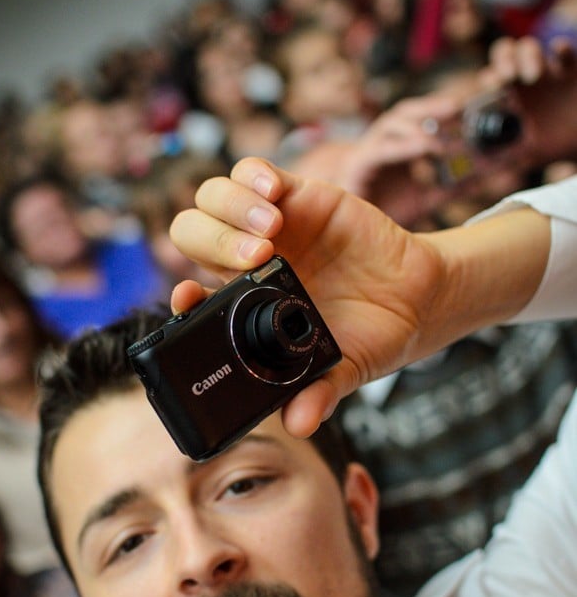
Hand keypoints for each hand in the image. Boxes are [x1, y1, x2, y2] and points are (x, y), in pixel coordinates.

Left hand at [170, 156, 447, 436]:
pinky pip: (252, 171)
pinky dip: (253, 176)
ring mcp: (269, 226)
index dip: (182, 294)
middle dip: (213, 242)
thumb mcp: (344, 370)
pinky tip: (274, 194)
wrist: (413, 299)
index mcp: (244, 307)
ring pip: (213, 199)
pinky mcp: (296, 194)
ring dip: (232, 210)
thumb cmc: (368, 336)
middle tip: (256, 259)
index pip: (193, 294)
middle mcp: (245, 263)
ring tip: (273, 231)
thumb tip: (298, 425)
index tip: (189, 297)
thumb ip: (319, 393)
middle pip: (192, 236)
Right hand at [290, 93, 461, 225]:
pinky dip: (402, 147)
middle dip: (429, 106)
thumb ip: (449, 189)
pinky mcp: (356, 167)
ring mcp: (368, 152)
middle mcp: (383, 143)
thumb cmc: (384, 211)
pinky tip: (423, 148)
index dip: (441, 108)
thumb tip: (483, 180)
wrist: (347, 233)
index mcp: (399, 147)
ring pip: (390, 124)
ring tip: (439, 137)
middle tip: (457, 107)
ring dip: (416, 126)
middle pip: (405, 112)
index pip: (420, 118)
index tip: (469, 106)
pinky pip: (379, 150)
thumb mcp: (425, 198)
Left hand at [478, 36, 576, 168]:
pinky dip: (561, 50)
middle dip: (503, 61)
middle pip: (504, 53)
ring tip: (534, 76)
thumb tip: (475, 170)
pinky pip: (565, 51)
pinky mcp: (571, 68)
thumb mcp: (528, 155)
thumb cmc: (555, 144)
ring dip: (528, 57)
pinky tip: (558, 52)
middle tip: (505, 78)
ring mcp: (547, 70)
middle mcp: (524, 80)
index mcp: (510, 98)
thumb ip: (503, 159)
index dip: (479, 84)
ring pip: (529, 47)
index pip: (488, 80)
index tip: (472, 97)